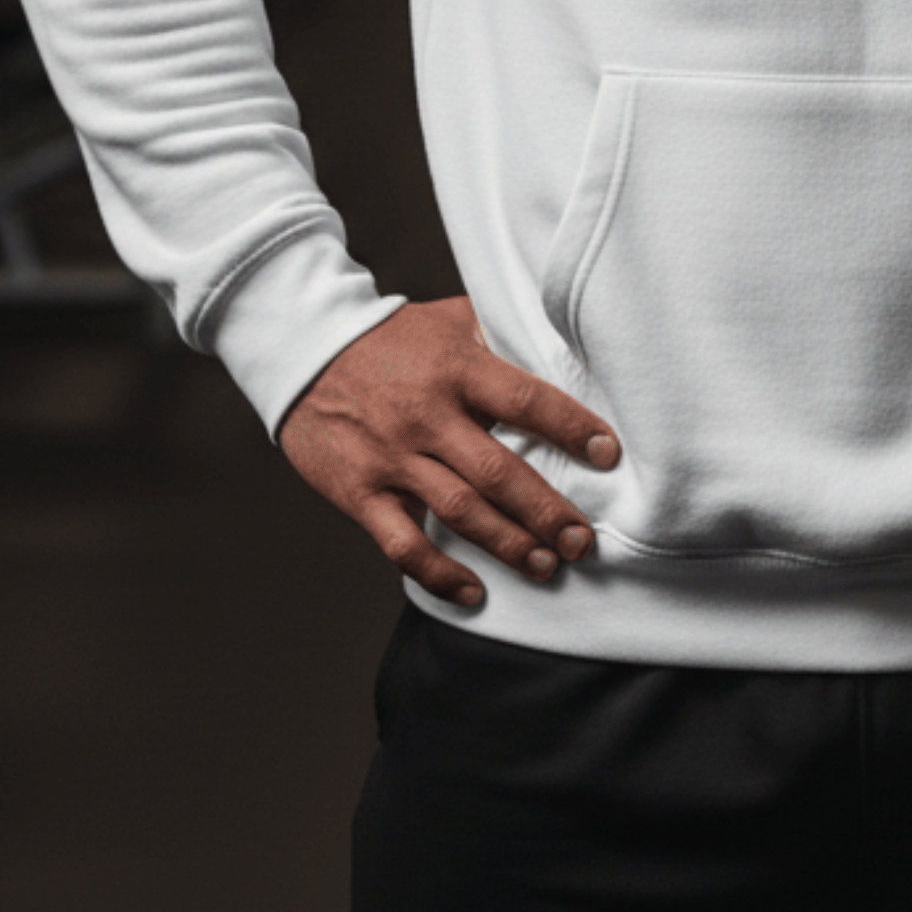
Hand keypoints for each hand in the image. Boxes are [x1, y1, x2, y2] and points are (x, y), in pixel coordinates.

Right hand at [280, 296, 618, 611]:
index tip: (608, 454)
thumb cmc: (389, 336)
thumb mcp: (449, 320)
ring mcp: (392, 456)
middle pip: (499, 471)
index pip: (527, 400)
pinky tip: (474, 592)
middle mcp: (427, 415)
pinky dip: (440, 574)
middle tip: (584, 541)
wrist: (303, 348)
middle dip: (548, 511)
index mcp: (457, 368)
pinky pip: (403, 543)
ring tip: (546, 565)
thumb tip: (558, 345)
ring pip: (460, 511)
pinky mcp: (359, 491)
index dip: (572, 427)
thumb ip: (500, 335)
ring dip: (508, 544)